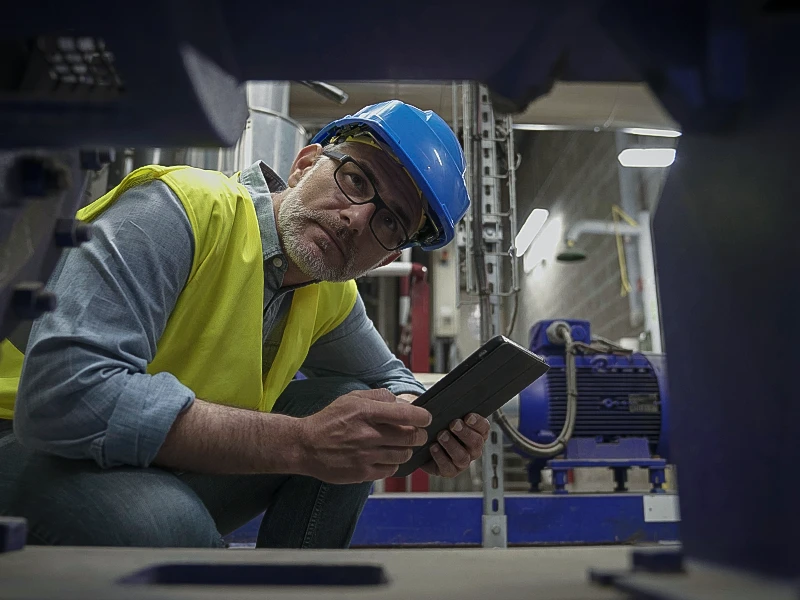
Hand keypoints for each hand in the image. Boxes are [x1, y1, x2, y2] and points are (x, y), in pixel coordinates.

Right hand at [296, 388, 430, 483]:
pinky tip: (385, 457)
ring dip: (406, 450)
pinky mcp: (362, 473)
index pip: (406, 414)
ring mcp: (365, 456)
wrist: (305, 446)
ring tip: (399, 445)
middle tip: (416, 434)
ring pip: (403, 455)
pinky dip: (393, 464)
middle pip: (410, 437)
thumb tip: (403, 403)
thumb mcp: (351, 398)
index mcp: (366, 412)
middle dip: (419, 435)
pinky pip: (390, 470)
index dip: (422, 417)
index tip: (426, 418)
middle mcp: (367, 434)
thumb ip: (379, 396)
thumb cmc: (330, 420)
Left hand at [421, 413, 489, 477]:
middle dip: (465, 433)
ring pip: (463, 457)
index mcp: (476, 432)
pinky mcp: (449, 470)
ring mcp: (461, 461)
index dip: (478, 423)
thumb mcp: (445, 413)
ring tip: (441, 435)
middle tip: (454, 424)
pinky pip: (448, 468)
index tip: (468, 416)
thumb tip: (449, 399)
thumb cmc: (438, 424)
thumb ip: (451, 408)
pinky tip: (433, 447)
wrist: (423, 440)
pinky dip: (440, 457)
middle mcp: (472, 449)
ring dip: (452, 445)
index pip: (484, 428)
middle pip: (476, 443)